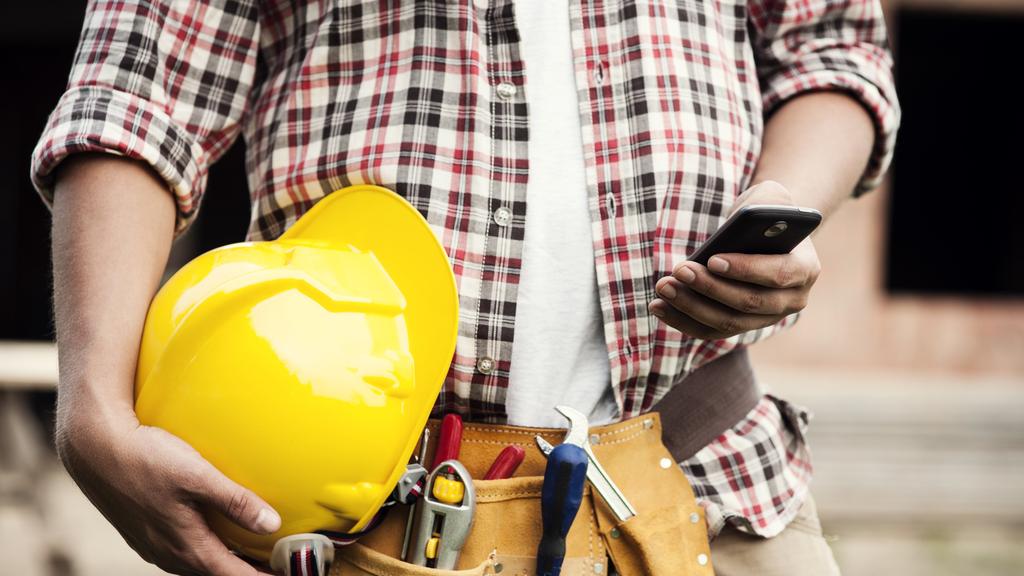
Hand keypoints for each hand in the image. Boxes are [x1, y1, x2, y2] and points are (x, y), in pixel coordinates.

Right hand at [56, 405, 279, 574]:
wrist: (93, 448)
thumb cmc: (144, 458)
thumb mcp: (197, 475)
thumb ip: (235, 501)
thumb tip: (271, 524)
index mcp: (186, 547)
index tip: (287, 571)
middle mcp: (169, 554)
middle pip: (217, 573)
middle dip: (247, 571)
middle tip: (277, 562)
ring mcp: (154, 545)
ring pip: (198, 563)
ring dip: (226, 560)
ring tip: (253, 551)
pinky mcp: (144, 532)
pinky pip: (182, 550)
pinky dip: (206, 547)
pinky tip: (214, 530)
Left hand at [648, 181, 820, 339]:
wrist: (765, 235)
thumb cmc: (766, 212)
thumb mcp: (772, 197)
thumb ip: (768, 202)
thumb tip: (744, 222)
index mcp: (805, 268)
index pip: (777, 274)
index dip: (746, 270)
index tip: (712, 259)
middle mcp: (791, 300)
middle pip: (749, 303)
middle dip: (710, 287)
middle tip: (678, 270)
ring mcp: (766, 318)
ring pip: (727, 322)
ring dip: (691, 306)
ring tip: (663, 287)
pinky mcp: (741, 326)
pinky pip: (710, 330)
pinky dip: (682, 320)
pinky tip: (657, 306)